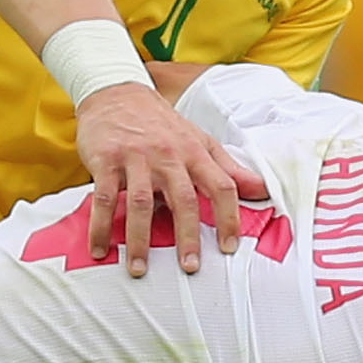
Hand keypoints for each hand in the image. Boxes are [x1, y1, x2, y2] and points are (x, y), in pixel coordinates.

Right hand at [75, 81, 263, 274]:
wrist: (116, 93)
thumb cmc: (161, 124)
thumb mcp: (198, 140)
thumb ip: (228, 168)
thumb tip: (262, 190)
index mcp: (195, 152)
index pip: (221, 186)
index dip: (228, 217)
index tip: (229, 247)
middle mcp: (168, 155)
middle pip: (183, 199)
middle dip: (188, 236)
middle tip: (189, 267)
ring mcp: (136, 158)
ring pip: (142, 202)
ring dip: (140, 239)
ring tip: (140, 269)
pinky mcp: (106, 161)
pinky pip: (105, 198)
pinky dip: (101, 226)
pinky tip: (99, 249)